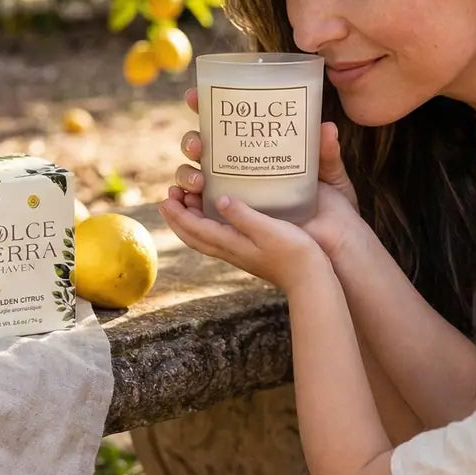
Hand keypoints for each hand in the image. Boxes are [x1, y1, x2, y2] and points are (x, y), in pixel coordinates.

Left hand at [158, 189, 330, 293]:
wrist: (310, 279)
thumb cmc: (294, 253)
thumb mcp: (268, 229)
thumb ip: (244, 215)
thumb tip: (221, 200)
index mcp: (230, 243)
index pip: (194, 229)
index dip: (178, 213)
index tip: (166, 197)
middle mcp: (229, 250)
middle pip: (192, 235)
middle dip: (177, 216)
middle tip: (170, 195)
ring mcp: (237, 252)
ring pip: (203, 237)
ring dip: (189, 220)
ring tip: (186, 200)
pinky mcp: (247, 251)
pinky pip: (216, 237)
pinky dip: (205, 224)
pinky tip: (215, 213)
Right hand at [172, 89, 362, 257]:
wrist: (337, 245)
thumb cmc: (333, 207)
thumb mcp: (331, 176)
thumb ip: (326, 154)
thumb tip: (326, 127)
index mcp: (259, 151)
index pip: (225, 123)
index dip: (204, 106)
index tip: (195, 96)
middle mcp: (239, 169)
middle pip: (202, 147)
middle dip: (192, 141)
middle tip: (199, 146)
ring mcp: (231, 193)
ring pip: (193, 175)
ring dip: (186, 173)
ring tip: (198, 180)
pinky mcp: (229, 219)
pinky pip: (198, 210)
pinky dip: (185, 203)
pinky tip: (185, 199)